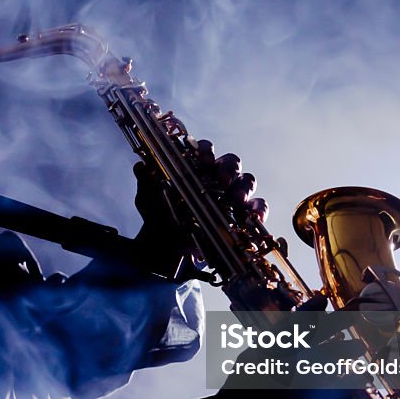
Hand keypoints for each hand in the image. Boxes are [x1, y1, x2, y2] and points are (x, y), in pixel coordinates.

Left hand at [132, 144, 269, 266]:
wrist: (166, 248)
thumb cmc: (160, 218)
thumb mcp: (148, 200)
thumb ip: (146, 182)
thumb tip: (140, 167)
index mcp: (196, 168)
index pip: (206, 150)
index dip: (207, 151)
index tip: (203, 160)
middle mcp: (216, 179)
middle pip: (231, 163)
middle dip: (230, 168)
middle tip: (223, 180)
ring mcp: (230, 196)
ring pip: (247, 181)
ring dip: (244, 187)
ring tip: (237, 200)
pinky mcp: (241, 216)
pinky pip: (257, 208)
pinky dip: (259, 209)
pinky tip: (255, 216)